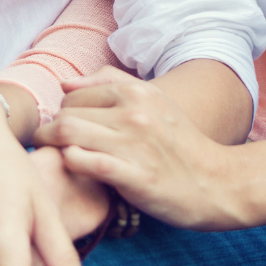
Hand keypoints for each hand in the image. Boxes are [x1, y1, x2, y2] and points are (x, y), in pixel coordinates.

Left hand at [33, 68, 237, 230]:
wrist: (215, 182)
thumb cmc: (180, 143)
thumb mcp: (155, 101)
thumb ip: (111, 85)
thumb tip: (65, 83)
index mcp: (138, 92)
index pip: (74, 94)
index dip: (61, 112)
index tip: (60, 129)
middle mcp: (134, 112)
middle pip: (66, 114)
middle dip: (50, 131)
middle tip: (51, 147)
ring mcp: (133, 143)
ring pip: (68, 135)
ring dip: (52, 148)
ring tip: (53, 159)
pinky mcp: (133, 176)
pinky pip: (82, 162)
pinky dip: (70, 165)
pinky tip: (76, 171)